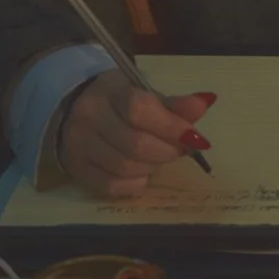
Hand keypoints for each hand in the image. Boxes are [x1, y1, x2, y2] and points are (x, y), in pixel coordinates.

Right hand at [59, 69, 215, 198]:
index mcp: (108, 92)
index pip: (140, 110)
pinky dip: (135, 183)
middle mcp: (88, 118)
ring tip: (159, 157)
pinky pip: (112, 186)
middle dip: (168, 151)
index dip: (172, 127)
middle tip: (180, 149)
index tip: (194, 137)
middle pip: (135, 144)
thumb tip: (207, 102)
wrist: (71, 110)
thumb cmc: (117, 100)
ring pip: (125, 167)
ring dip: (153, 167)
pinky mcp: (77, 171)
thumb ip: (174, 103)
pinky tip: (142, 173)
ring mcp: (78, 146)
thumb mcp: (143, 92)